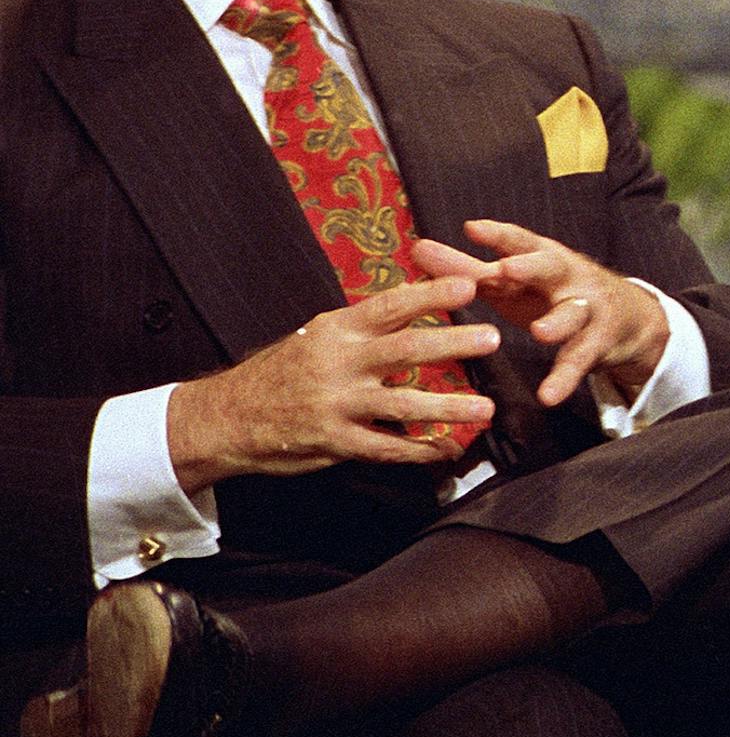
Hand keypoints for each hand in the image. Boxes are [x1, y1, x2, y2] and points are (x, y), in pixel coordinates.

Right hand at [167, 277, 499, 487]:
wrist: (229, 416)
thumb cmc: (283, 370)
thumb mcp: (317, 335)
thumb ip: (363, 324)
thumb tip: (412, 298)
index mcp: (337, 331)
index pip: (390, 306)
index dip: (430, 294)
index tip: (470, 285)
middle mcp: (339, 364)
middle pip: (404, 350)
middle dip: (452, 343)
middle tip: (492, 338)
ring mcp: (337, 405)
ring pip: (402, 406)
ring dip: (448, 407)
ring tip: (486, 408)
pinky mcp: (335, 442)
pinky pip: (385, 448)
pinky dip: (419, 451)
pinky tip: (448, 450)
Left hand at [410, 220, 670, 407]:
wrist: (626, 318)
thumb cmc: (552, 293)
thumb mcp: (512, 281)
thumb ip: (466, 268)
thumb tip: (417, 249)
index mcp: (542, 257)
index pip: (520, 241)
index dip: (499, 235)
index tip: (472, 229)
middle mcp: (568, 276)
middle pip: (551, 266)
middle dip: (531, 267)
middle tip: (507, 270)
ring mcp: (587, 308)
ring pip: (573, 313)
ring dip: (557, 322)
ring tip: (539, 333)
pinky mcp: (598, 341)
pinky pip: (580, 360)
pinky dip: (564, 378)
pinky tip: (548, 395)